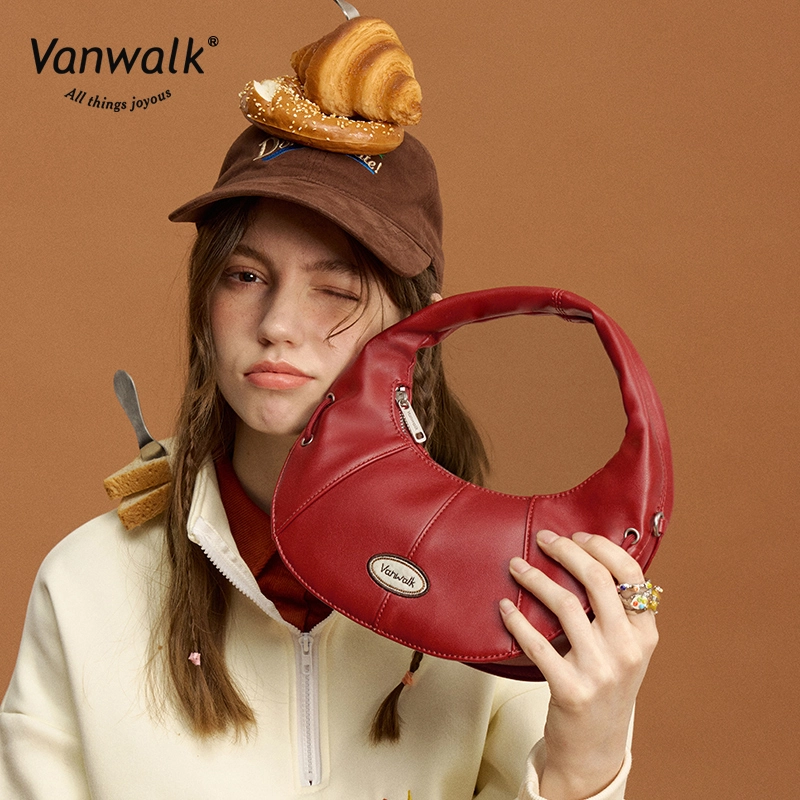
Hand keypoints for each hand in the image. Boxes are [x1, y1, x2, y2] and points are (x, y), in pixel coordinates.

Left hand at [499, 529, 658, 799]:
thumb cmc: (605, 686)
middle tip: (542, 539)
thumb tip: (587, 556)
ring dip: (534, 578)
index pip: (631, 574)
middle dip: (565, 550)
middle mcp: (628, 649)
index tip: (575, 535)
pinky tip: (504, 606)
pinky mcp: (570, 689)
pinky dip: (516, 620)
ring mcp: (600, 670)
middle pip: (596, 579)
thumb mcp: (626, 649)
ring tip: (516, 566)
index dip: (600, 547)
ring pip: (564, 604)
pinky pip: (536, 643)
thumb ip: (616, 611)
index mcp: (645, 634)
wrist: (595, 748)